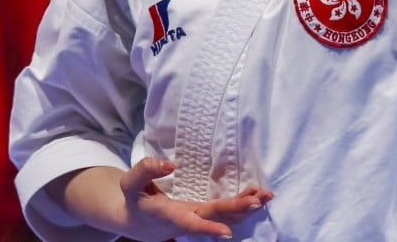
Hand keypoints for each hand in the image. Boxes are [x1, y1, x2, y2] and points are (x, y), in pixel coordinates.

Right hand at [102, 158, 273, 240]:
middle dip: (238, 209)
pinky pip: (226, 213)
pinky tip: (257, 196)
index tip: (227, 233)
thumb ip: (146, 170)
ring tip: (266, 195)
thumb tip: (171, 164)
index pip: (190, 224)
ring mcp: (197, 218)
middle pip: (215, 217)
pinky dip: (242, 205)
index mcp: (168, 215)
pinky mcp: (204, 215)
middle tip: (259, 200)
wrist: (134, 220)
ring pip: (225, 217)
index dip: (208, 229)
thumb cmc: (134, 199)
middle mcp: (187, 220)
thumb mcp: (129, 183)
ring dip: (246, 207)